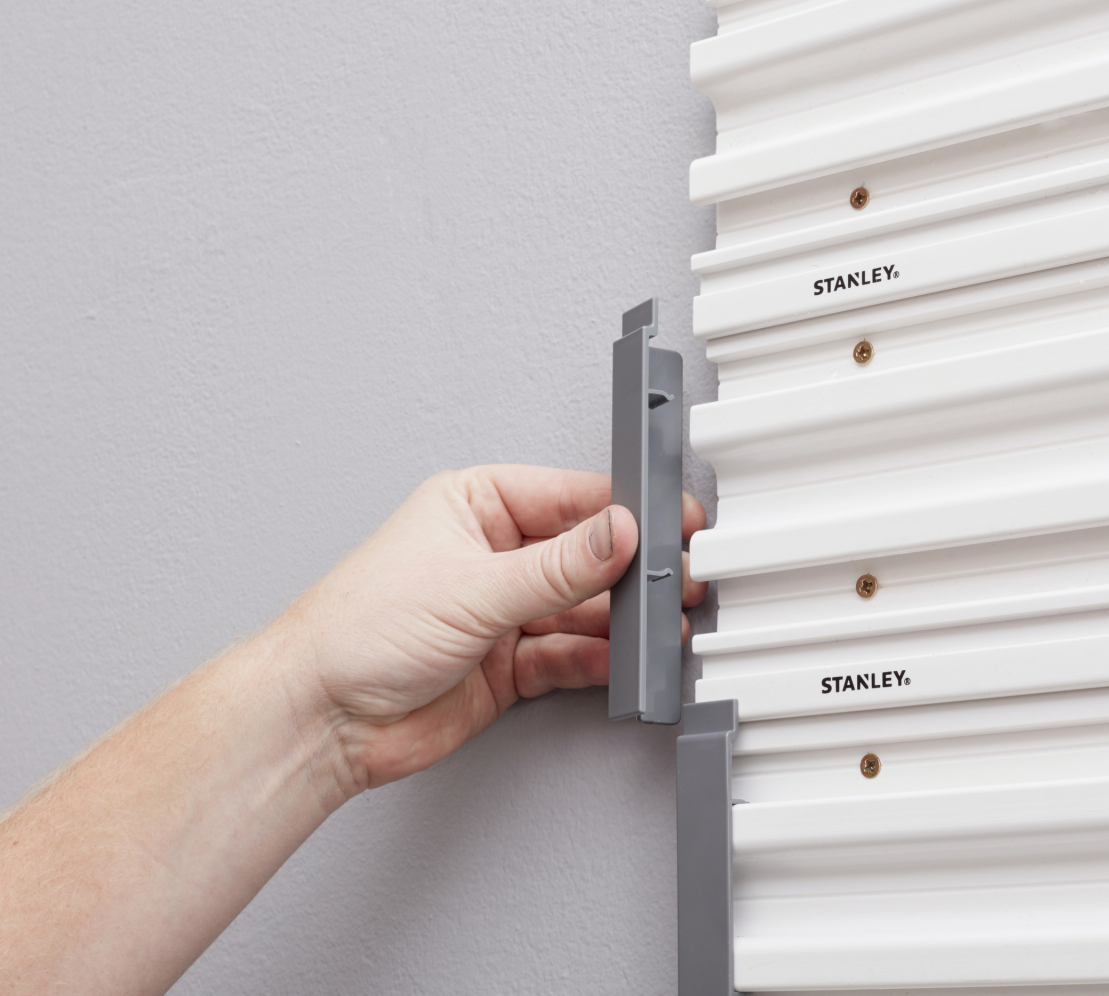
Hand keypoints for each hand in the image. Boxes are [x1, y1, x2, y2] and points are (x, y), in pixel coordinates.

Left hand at [276, 465, 706, 796]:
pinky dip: (601, 660)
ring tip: (660, 626)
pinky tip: (624, 661)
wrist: (321, 721)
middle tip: (676, 580)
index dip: (624, 510)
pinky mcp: (509, 666)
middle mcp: (494, 555)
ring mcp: (503, 612)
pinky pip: (571, 655)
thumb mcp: (473, 586)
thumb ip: (558, 565)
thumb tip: (619, 533)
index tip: (670, 521)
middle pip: (585, 556)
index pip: (570, 497)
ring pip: (584, 609)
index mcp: (476, 506)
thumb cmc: (355, 631)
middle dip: (631, 571)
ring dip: (623, 621)